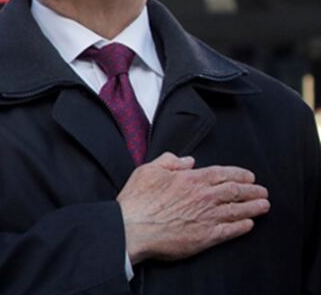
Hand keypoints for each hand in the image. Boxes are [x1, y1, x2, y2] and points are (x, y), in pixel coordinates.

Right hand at [118, 152, 269, 263]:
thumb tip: (187, 160)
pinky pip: (231, 230)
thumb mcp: (148, 170)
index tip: (249, 176)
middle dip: (252, 190)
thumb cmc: (137, 201)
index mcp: (191, 179)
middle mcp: (203, 197)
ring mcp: (207, 217)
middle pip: (236, 191)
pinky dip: (242, 227)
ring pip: (238, 210)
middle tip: (262, 191)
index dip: (239, 174)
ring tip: (264, 205)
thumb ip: (169, 161)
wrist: (132, 228)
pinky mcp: (206, 237)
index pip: (223, 174)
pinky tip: (249, 224)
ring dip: (254, 207)